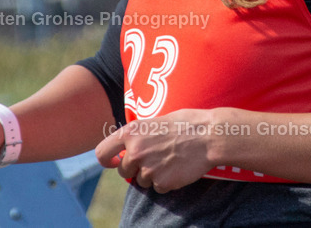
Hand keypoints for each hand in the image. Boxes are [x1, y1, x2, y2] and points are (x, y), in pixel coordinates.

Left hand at [94, 109, 216, 193]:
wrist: (208, 135)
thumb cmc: (184, 124)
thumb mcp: (154, 122)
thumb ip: (137, 136)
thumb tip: (126, 149)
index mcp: (130, 132)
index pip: (102, 153)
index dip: (106, 160)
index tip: (114, 162)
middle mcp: (135, 151)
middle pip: (123, 171)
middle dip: (135, 169)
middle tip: (153, 159)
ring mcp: (147, 168)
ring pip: (141, 181)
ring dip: (152, 175)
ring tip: (169, 160)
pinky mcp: (162, 182)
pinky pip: (157, 187)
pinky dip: (166, 181)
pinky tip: (177, 168)